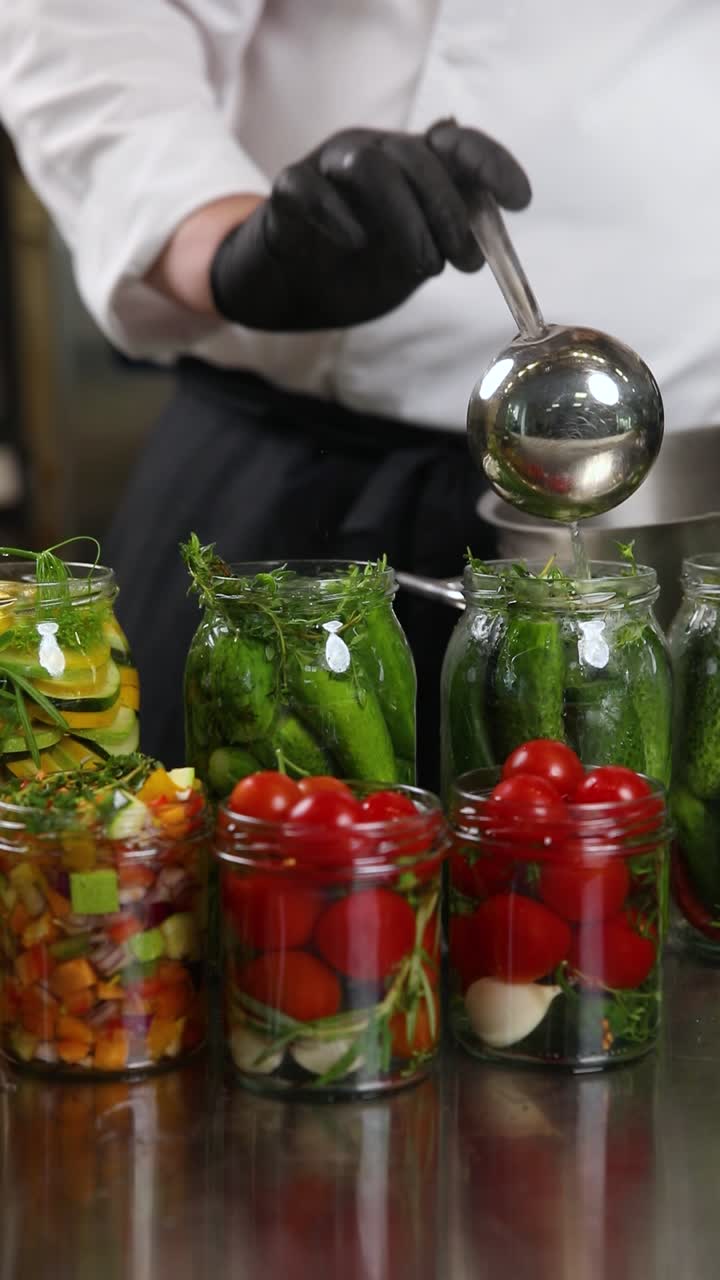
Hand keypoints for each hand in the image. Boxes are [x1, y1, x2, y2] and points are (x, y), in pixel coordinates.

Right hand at [210, 119, 529, 330]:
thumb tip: (487, 229)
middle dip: (451, 212)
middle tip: (466, 262)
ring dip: (405, 217)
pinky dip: (338, 216)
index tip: (519, 201)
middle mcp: (370, 152)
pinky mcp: (288, 192)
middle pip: (417, 158)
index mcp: (407, 163)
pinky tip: (357, 246)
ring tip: (422, 266)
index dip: (490, 164)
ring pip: (368, 165)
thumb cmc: (358, 269)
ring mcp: (325, 167)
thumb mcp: (414, 257)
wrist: (292, 291)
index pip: (455, 144)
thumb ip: (447, 238)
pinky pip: (310, 190)